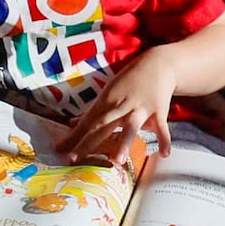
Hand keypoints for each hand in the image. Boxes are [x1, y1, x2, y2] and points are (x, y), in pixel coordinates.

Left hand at [70, 55, 188, 161]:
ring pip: (130, 127)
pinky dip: (164, 140)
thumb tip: (72, 123)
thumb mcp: (109, 92)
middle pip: (103, 126)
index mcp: (107, 102)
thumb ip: (93, 112)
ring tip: (117, 160)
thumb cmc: (129, 81)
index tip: (60, 150)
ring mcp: (141, 109)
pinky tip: (164, 154)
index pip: (87, 122)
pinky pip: (161, 128)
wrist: (158, 65)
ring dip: (123, 143)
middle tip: (75, 159)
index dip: (74, 136)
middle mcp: (121, 106)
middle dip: (88, 142)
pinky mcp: (159, 111)